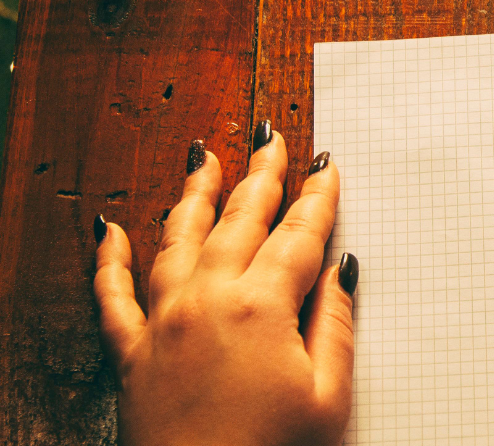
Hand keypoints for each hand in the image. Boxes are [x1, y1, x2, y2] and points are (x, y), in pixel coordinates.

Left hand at [93, 124, 356, 445]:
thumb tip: (340, 272)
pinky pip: (112, 295)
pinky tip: (108, 229)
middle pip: (240, 221)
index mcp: (262, 308)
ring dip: (194, 194)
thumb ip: (335, 326)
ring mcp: (163, 323)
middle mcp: (207, 301)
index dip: (318, 197)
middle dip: (262, 176)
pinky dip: (108, 259)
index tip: (326, 167)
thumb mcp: (328, 397)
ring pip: (177, 239)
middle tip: (273, 140)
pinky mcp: (131, 353)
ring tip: (205, 159)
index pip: (298, 235)